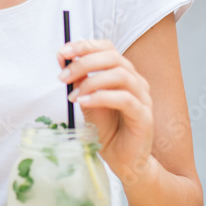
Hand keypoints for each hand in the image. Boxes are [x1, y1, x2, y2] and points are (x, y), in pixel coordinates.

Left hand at [57, 39, 154, 186]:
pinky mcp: (144, 116)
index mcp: (123, 73)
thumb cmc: (107, 130)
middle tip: (62, 76)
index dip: (85, 46)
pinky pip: (125, 99)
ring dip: (91, 82)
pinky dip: (101, 97)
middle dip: (84, 63)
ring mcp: (142, 98)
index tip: (62, 52)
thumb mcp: (87, 100)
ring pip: (120, 75)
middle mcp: (136, 81)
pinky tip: (84, 102)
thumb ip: (78, 80)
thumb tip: (61, 58)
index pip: (107, 48)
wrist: (122, 159)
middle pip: (113, 57)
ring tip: (73, 95)